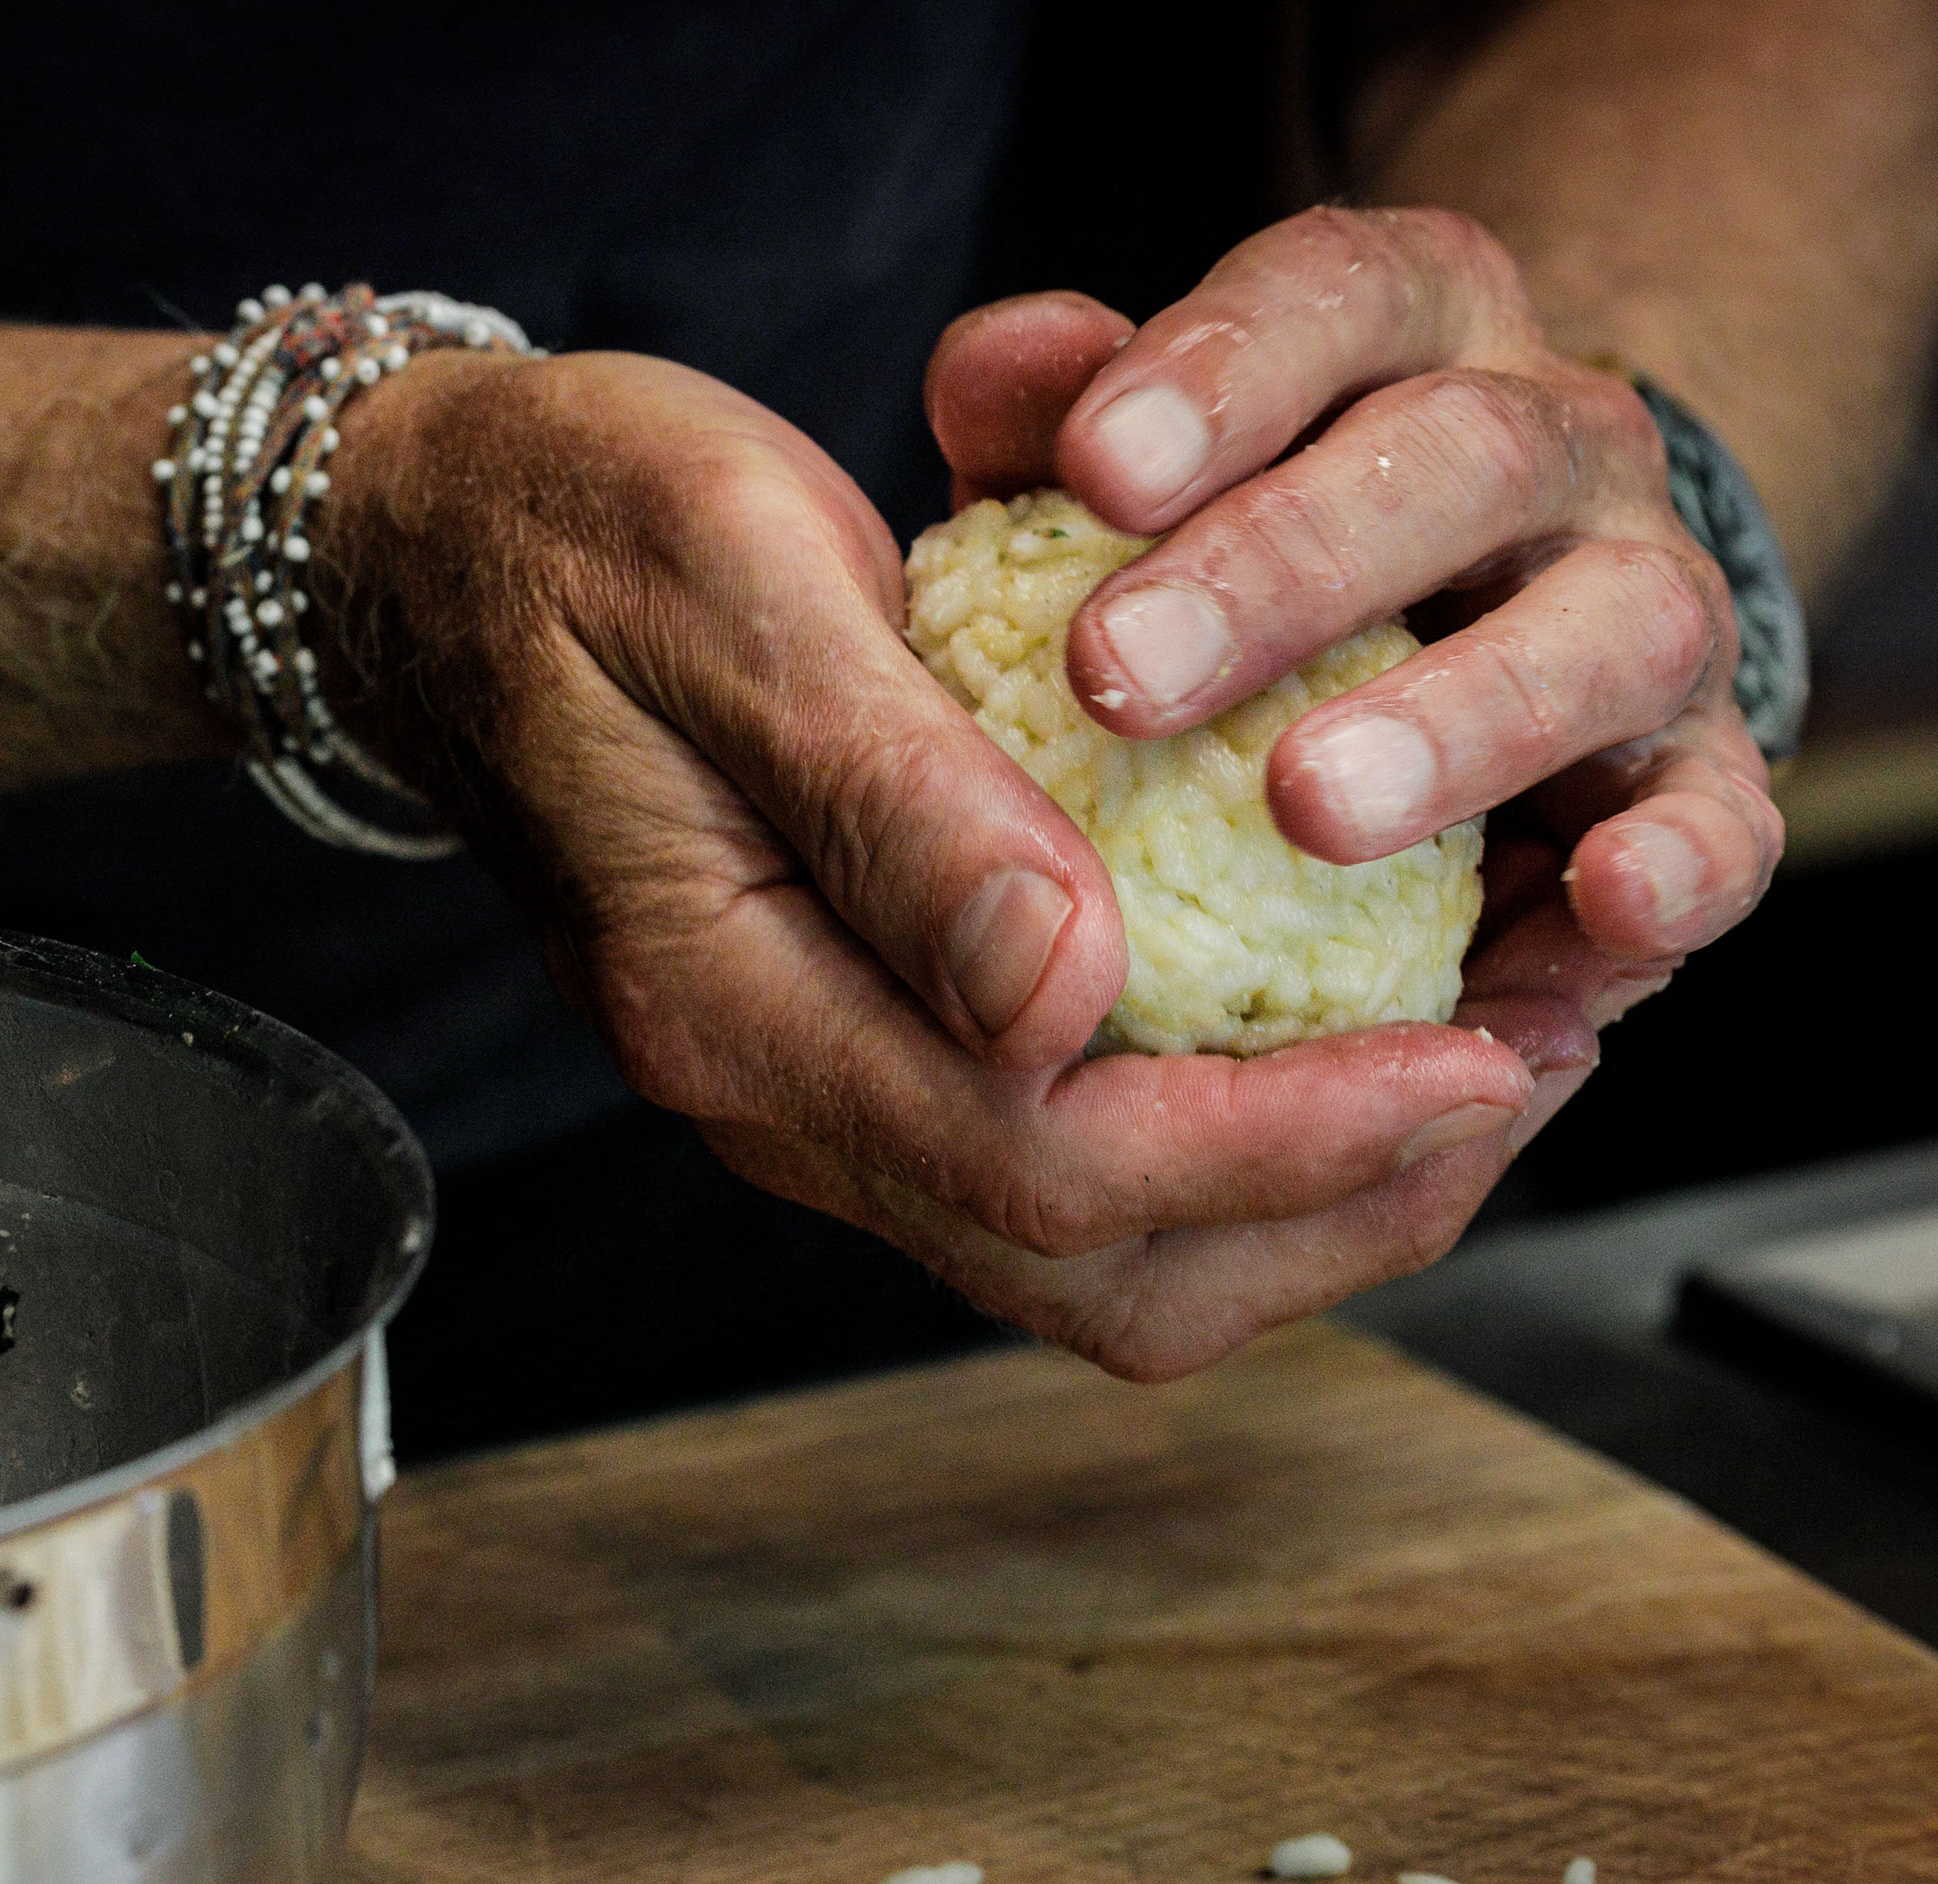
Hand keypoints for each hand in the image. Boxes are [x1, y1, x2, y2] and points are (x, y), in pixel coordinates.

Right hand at [320, 337, 1570, 1378]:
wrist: (432, 556)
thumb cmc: (570, 529)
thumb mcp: (730, 595)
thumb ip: (894, 797)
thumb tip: (1069, 996)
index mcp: (727, 1004)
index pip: (1037, 1164)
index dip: (1284, 1139)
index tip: (1485, 1051)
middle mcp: (770, 1089)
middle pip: (1085, 1276)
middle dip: (1339, 1210)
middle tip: (1528, 1076)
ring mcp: (810, 1086)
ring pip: (1088, 1253)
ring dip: (1308, 1192)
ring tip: (1485, 1064)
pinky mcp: (854, 1040)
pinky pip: (1064, 1160)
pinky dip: (1233, 1126)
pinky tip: (1346, 1017)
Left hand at [934, 206, 1785, 1156]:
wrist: (1459, 616)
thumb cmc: (1225, 551)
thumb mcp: (1121, 474)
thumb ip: (1043, 418)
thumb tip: (995, 370)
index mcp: (1404, 334)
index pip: (1334, 291)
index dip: (1220, 370)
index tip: (1094, 471)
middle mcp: (1553, 441)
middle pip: (1460, 458)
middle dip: (1287, 568)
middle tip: (1126, 677)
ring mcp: (1650, 602)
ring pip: (1612, 628)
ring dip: (1456, 723)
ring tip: (1308, 807)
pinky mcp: (1703, 772)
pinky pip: (1725, 817)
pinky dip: (1675, 866)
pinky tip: (1599, 913)